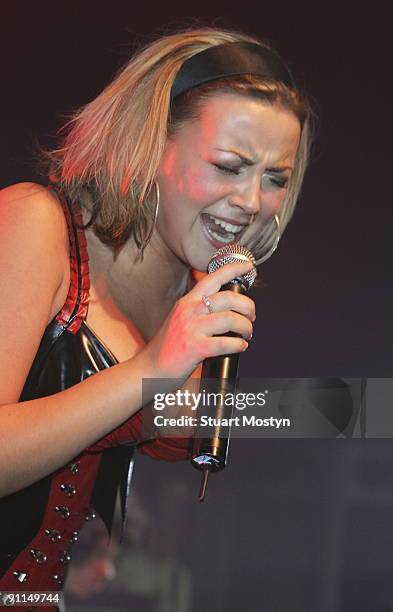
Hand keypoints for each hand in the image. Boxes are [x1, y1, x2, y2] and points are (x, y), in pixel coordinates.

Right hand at [140, 260, 255, 379]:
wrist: (150, 368)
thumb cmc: (168, 347)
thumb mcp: (181, 318)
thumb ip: (199, 309)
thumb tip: (226, 309)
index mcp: (187, 301)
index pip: (213, 277)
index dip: (233, 268)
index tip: (247, 266)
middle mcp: (189, 311)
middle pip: (228, 298)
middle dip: (247, 306)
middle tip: (251, 317)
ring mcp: (192, 329)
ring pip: (230, 319)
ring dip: (246, 326)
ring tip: (247, 334)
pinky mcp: (195, 348)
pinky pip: (225, 343)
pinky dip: (238, 345)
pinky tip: (240, 347)